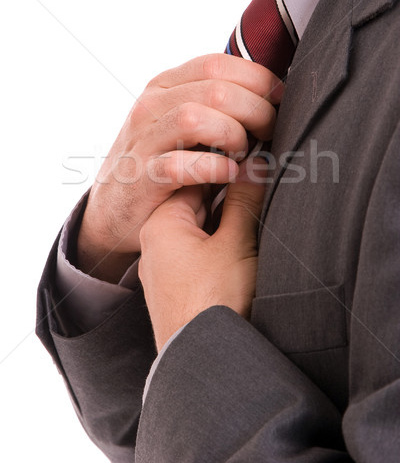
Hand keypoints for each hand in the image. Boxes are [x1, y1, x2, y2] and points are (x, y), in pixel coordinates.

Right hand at [77, 54, 282, 281]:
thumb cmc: (161, 162)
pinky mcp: (142, 178)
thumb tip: (272, 97)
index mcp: (165, 86)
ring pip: (195, 117)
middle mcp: (151, 106)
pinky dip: (214, 168)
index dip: (258, 79)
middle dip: (255, 110)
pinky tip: (228, 174)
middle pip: (215, 89)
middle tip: (268, 132)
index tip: (279, 100)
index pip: (217, 64)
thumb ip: (216, 105)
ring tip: (242, 153)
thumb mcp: (182, 123)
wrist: (113, 207)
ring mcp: (143, 141)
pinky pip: (181, 165)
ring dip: (232, 135)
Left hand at [138, 157, 267, 351]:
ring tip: (259, 217)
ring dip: (227, 223)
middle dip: (228, 197)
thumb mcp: (237, 242)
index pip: (194, 179)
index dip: (225, 168)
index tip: (252, 160)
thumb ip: (245, 198)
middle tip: (262, 187)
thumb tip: (254, 162)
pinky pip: (197, 257)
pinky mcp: (176, 293)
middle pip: (196, 206)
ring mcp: (164, 272)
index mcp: (161, 225)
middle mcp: (155, 246)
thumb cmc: (217, 301)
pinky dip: (219, 247)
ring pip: (199, 232)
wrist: (205, 365)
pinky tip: (243, 250)